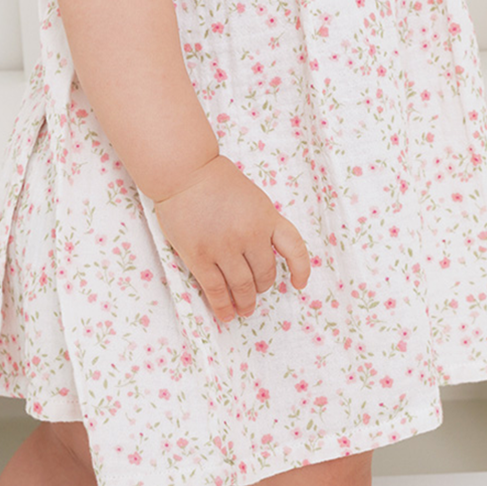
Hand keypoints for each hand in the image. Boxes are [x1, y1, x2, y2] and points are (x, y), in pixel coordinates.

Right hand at [150, 156, 311, 323]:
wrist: (185, 171)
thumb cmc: (217, 181)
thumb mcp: (254, 198)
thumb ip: (262, 223)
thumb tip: (265, 253)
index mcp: (267, 217)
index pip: (294, 249)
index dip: (301, 270)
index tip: (299, 284)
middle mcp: (250, 234)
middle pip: (265, 274)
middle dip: (262, 287)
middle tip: (256, 293)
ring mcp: (225, 247)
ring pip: (242, 286)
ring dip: (245, 302)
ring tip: (244, 309)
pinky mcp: (200, 256)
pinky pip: (216, 289)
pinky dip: (222, 306)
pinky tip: (226, 314)